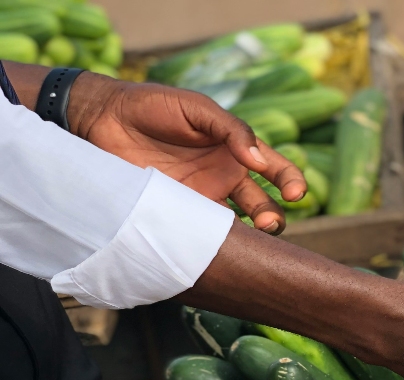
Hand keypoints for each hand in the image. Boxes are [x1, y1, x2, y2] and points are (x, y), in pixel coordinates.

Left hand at [68, 73, 305, 233]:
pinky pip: (203, 233)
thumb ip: (231, 129)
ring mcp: (204, 197)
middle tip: (269, 223)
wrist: (103, 119)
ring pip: (239, 225)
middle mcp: (226, 176)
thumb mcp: (197, 108)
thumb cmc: (153, 106)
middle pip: (264, 205)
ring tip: (250, 237)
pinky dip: (215, 242)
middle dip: (273, 217)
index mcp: (237, 149)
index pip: (277, 168)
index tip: (296, 194)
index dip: (292, 182)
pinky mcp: (179, 213)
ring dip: (250, 236)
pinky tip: (217, 244)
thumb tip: (258, 160)